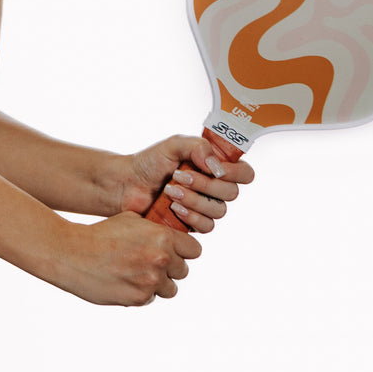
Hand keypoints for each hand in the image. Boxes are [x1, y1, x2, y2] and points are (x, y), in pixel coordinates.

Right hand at [54, 212, 202, 305]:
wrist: (73, 254)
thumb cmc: (101, 234)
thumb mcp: (131, 220)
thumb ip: (155, 230)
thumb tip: (174, 238)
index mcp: (162, 238)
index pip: (194, 250)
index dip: (184, 250)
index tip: (174, 250)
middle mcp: (160, 260)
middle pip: (183, 270)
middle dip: (170, 267)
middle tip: (150, 261)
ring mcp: (150, 282)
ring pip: (170, 288)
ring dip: (158, 283)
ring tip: (138, 273)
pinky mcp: (138, 298)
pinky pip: (150, 298)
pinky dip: (141, 292)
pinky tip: (124, 280)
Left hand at [113, 135, 254, 233]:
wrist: (127, 185)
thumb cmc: (150, 162)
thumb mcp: (174, 145)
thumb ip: (199, 147)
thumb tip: (218, 168)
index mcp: (215, 166)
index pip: (245, 173)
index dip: (235, 172)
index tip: (214, 168)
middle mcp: (214, 187)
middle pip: (232, 193)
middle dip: (205, 185)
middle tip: (179, 176)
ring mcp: (205, 207)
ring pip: (219, 212)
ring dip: (194, 200)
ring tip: (170, 191)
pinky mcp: (193, 223)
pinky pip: (206, 226)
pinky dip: (190, 216)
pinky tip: (173, 208)